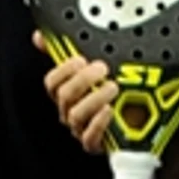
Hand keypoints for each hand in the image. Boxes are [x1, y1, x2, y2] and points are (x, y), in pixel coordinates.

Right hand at [33, 31, 116, 151]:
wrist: (139, 121)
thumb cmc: (110, 93)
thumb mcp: (91, 69)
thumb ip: (66, 51)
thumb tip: (40, 35)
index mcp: (67, 93)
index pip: (52, 82)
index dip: (63, 70)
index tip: (80, 59)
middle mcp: (71, 111)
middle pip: (65, 96)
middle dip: (82, 80)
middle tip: (102, 68)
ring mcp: (82, 129)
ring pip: (76, 115)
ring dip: (94, 98)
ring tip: (113, 87)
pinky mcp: (96, 144)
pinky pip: (90, 138)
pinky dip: (99, 123)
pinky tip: (110, 110)